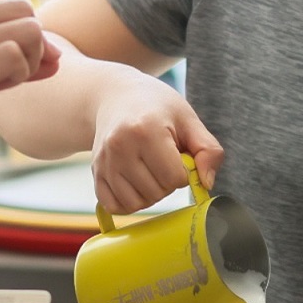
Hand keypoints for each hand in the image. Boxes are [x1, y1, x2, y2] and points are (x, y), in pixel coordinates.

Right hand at [0, 0, 59, 168]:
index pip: (2, 0)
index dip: (17, 31)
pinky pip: (16, 55)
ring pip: (27, 28)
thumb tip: (55, 52)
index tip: (7, 62)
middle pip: (21, 8)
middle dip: (31, 42)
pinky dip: (20, 74)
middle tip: (11, 73)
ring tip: (3, 82)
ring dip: (29, 59)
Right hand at [89, 82, 225, 214]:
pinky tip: (135, 183)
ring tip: (149, 171)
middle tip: (163, 161)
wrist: (115, 96)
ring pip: (135, 204)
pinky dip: (128, 201)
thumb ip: (208, 150)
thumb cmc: (156, 107)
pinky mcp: (95, 172)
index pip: (175, 178)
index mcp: (146, 131)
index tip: (178, 156)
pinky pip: (113, 205)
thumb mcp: (188, 119)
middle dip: (167, 183)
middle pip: (156, 193)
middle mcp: (120, 147)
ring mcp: (104, 161)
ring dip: (149, 195)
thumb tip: (207, 184)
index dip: (183, 173)